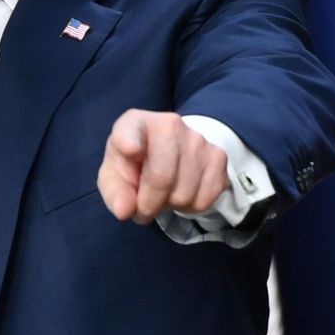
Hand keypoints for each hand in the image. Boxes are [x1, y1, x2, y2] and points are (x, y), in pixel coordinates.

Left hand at [97, 109, 230, 223]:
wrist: (169, 154)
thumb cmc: (135, 165)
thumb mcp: (115, 177)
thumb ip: (115, 192)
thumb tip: (123, 210)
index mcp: (136, 124)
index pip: (131, 130)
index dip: (129, 141)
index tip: (129, 149)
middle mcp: (169, 125)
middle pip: (161, 177)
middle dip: (149, 203)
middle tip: (144, 207)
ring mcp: (198, 139)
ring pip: (184, 194)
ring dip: (171, 205)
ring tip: (164, 194)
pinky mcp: (218, 157)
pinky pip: (204, 199)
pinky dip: (190, 207)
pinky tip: (182, 193)